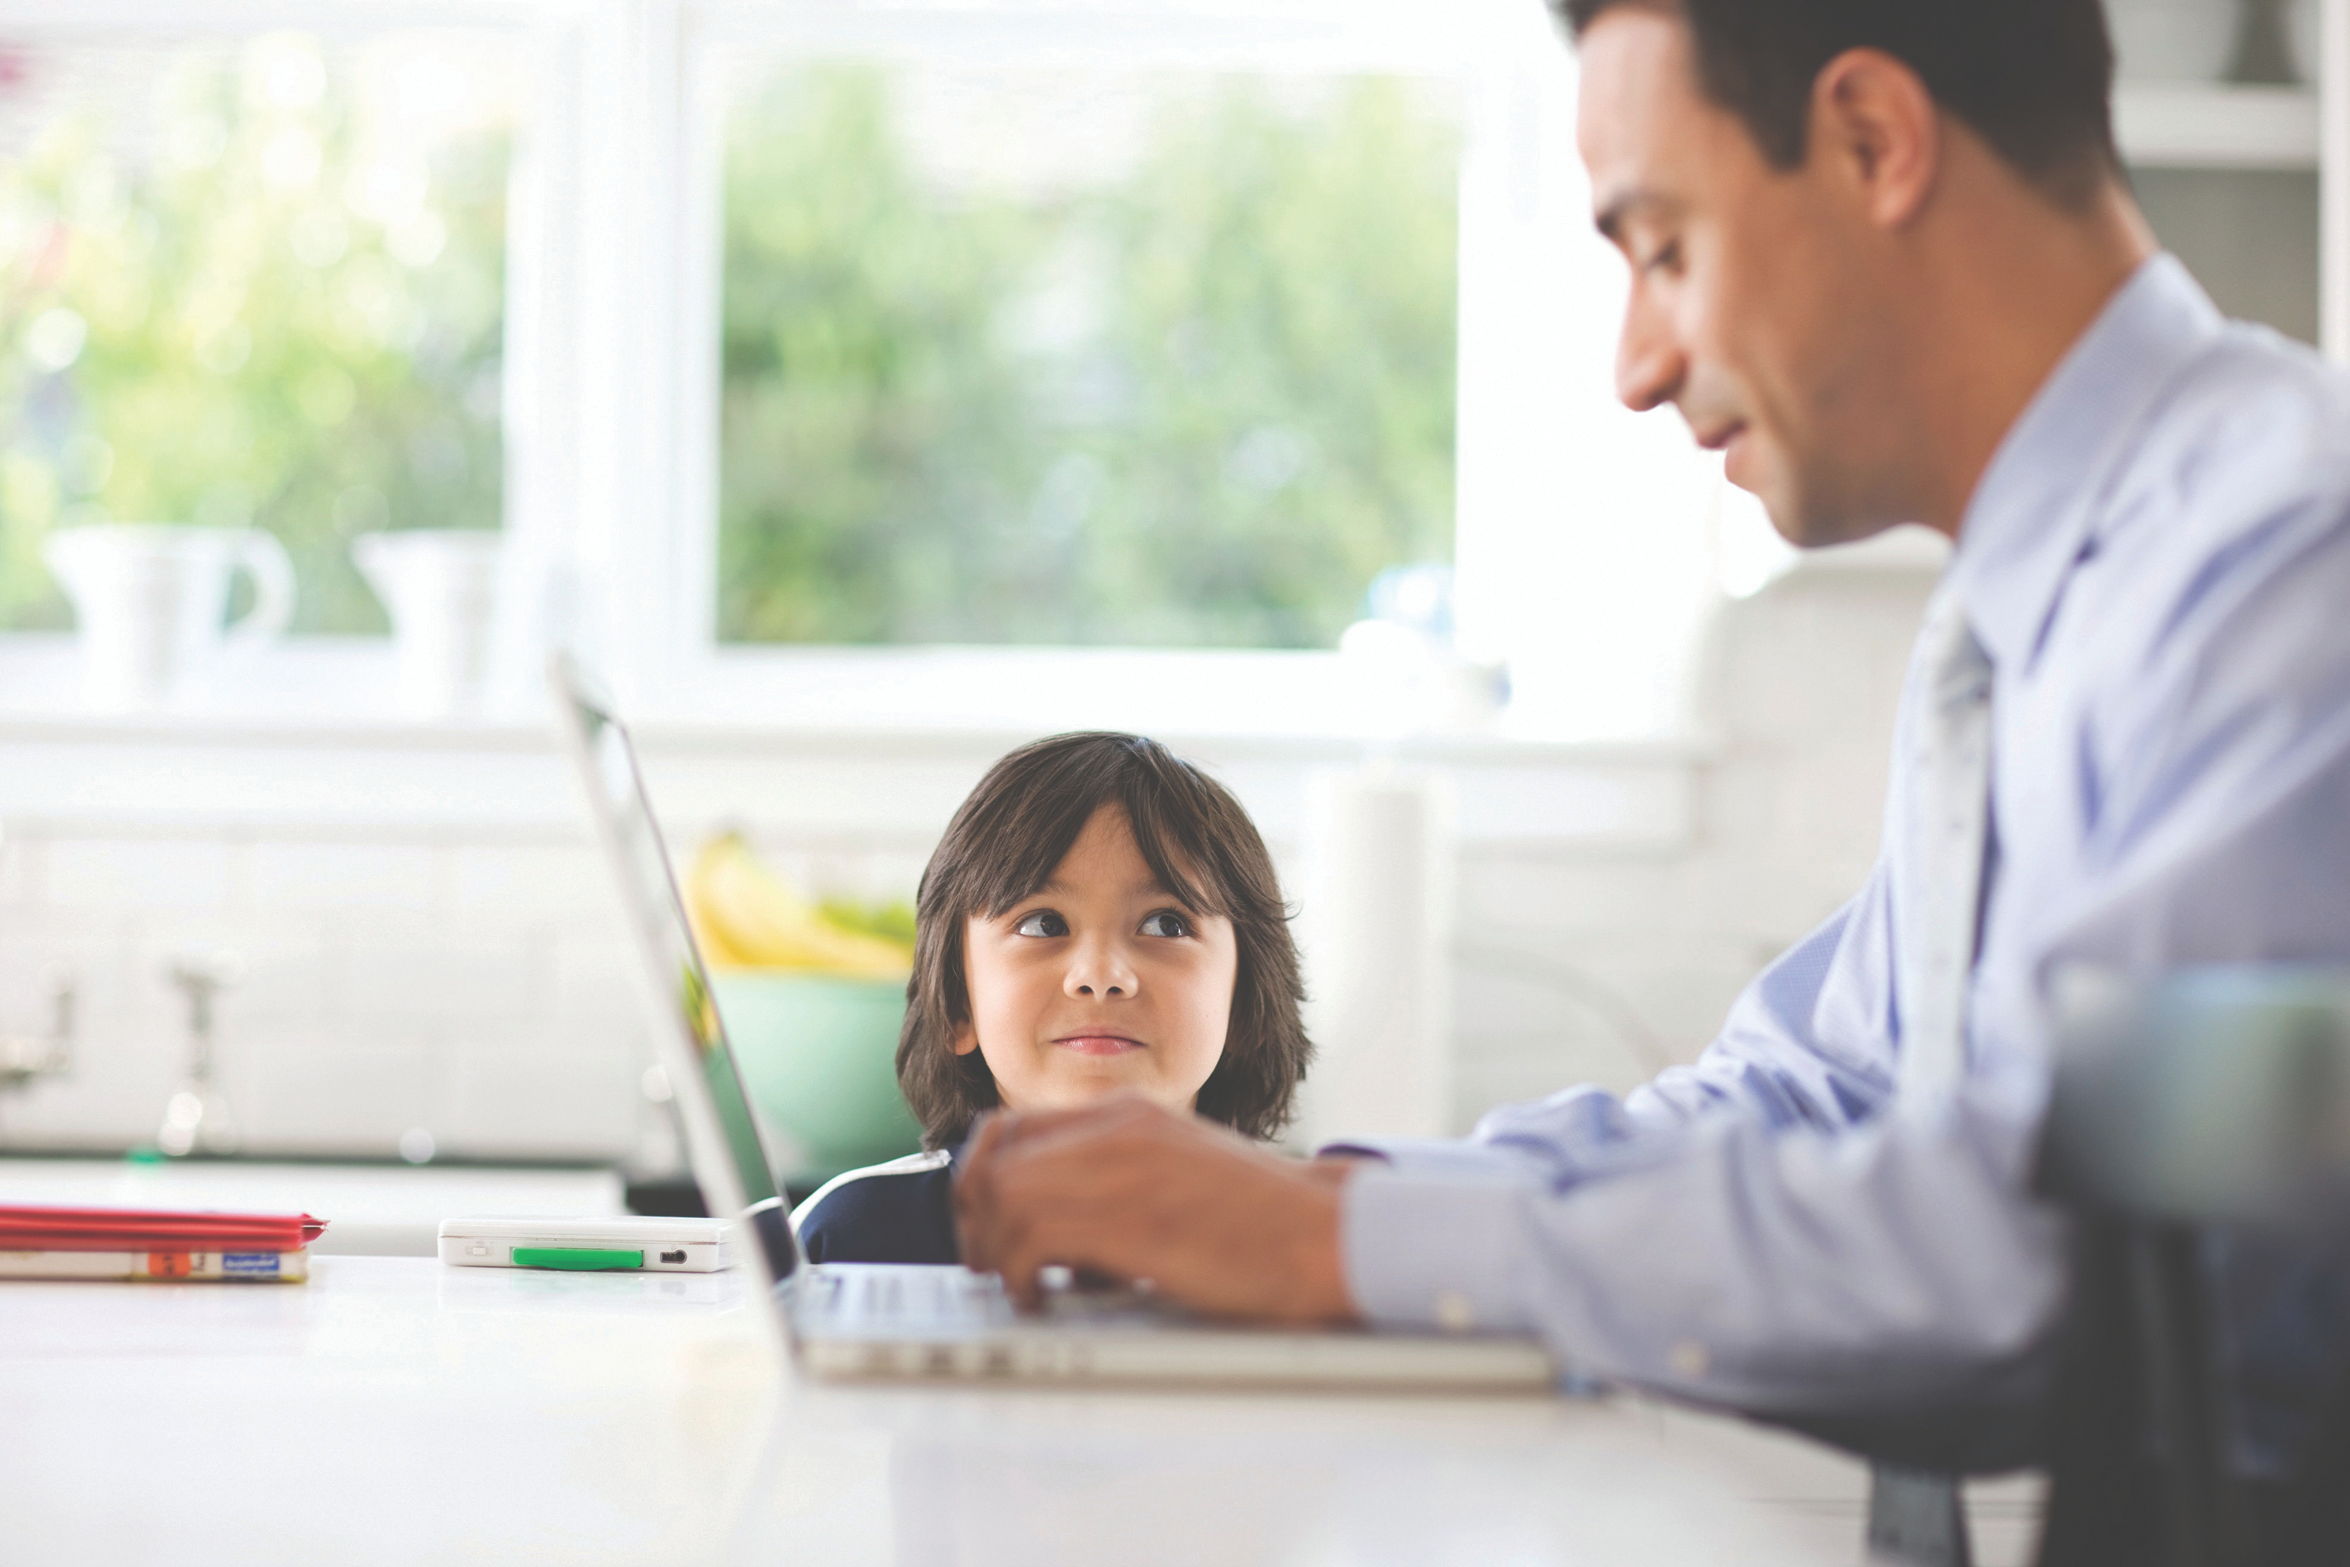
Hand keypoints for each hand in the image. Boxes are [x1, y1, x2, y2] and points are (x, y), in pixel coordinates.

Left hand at [954, 1096, 1361, 1325]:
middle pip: (995, 1158)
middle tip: (986, 1260)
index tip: (981, 1219)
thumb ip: (1116, 1182)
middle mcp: (1118, 1129)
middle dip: (973, 1216)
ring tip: (1018, 1284)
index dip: (978, 1176)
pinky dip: (1020, 1273)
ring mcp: (1123, 1168)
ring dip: (995, 1249)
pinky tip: (1042, 1296)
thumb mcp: (1177, 1174)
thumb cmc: (1261, 1221)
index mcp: (1129, 1115)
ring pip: (1004, 1193)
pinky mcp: (1130, 1218)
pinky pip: (1033, 1235)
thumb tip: (1051, 1232)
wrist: (1324, 1234)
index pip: (1012, 1126)